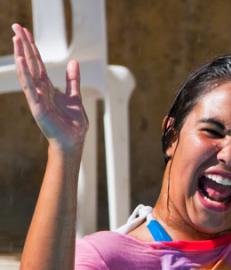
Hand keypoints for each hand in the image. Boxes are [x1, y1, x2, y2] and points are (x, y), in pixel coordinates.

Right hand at [12, 23, 87, 151]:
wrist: (73, 141)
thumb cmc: (72, 123)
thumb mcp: (75, 97)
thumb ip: (72, 80)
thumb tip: (74, 62)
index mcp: (47, 87)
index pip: (37, 62)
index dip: (32, 46)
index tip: (25, 31)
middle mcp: (39, 90)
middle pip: (30, 63)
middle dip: (24, 45)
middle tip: (16, 26)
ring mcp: (37, 98)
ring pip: (27, 72)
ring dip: (22, 55)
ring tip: (17, 39)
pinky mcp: (38, 107)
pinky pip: (30, 88)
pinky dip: (25, 75)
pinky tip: (21, 62)